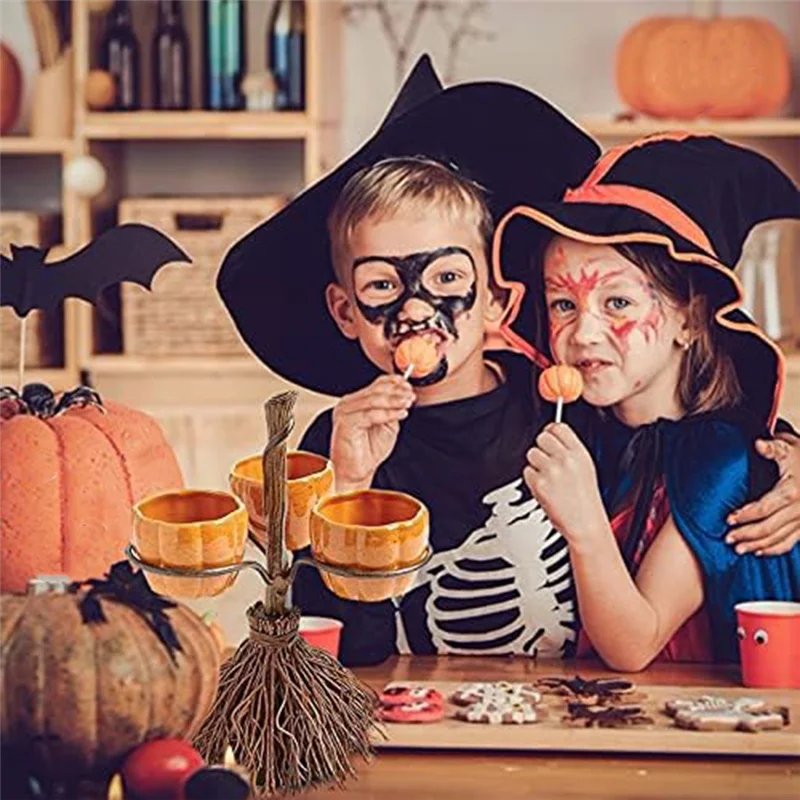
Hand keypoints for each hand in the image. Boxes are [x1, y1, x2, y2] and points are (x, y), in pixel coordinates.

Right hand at [330, 375, 414, 491]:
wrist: (356, 471)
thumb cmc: (368, 450)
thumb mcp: (388, 424)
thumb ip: (392, 409)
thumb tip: (404, 395)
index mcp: (357, 401)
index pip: (377, 384)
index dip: (395, 383)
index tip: (410, 387)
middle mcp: (349, 404)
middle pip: (376, 390)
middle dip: (397, 392)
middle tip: (411, 396)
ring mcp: (345, 412)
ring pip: (374, 399)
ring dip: (394, 401)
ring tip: (407, 403)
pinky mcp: (345, 423)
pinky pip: (370, 414)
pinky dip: (388, 413)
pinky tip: (400, 414)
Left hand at [523, 422, 605, 548]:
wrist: (584, 523)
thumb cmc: (585, 499)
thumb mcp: (586, 467)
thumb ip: (570, 449)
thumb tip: (552, 434)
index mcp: (579, 453)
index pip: (558, 427)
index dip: (551, 433)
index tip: (551, 439)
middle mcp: (565, 460)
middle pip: (541, 437)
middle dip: (542, 448)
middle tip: (548, 462)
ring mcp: (551, 471)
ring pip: (531, 454)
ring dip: (536, 464)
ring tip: (549, 478)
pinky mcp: (539, 484)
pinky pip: (527, 472)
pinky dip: (532, 479)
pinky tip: (545, 488)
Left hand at [726, 432, 799, 555]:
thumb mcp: (789, 447)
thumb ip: (773, 448)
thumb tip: (758, 444)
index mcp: (792, 491)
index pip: (764, 508)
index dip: (745, 515)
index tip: (728, 519)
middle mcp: (799, 509)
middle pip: (769, 527)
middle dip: (747, 535)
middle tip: (728, 539)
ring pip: (779, 538)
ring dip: (758, 545)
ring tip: (739, 549)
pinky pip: (790, 543)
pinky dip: (774, 549)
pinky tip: (760, 551)